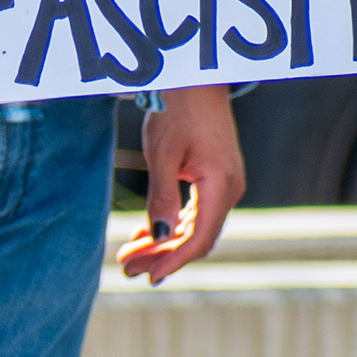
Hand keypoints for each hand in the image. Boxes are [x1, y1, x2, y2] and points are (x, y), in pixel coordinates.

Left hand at [116, 84, 245, 284]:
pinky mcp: (217, 178)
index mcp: (221, 185)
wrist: (195, 79)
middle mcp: (231, 189)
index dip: (173, 261)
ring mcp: (226, 184)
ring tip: (129, 255)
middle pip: (197, 238)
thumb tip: (161, 235)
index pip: (199, 239)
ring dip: (163, 242)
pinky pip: (196, 212)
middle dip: (161, 255)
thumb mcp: (163, 154)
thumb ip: (162, 197)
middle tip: (126, 268)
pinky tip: (146, 234)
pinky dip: (172, 225)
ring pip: (195, 227)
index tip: (148, 276)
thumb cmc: (178, 110)